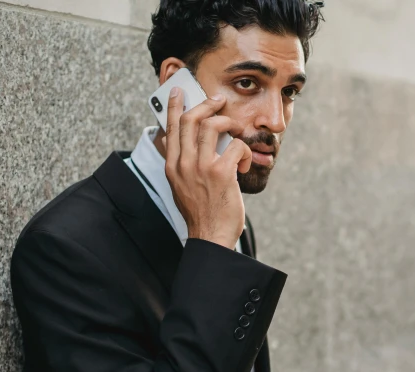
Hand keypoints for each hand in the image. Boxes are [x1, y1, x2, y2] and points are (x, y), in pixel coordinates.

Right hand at [163, 87, 252, 249]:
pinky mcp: (221, 172)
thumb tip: (177, 144)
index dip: (174, 107)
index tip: (178, 92)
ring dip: (228, 122)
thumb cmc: (201, 213)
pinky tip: (243, 164)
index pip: (171, 128)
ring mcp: (201, 167)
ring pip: (212, 126)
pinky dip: (243, 151)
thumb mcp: (180, 187)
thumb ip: (180, 165)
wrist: (210, 236)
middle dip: (206, 104)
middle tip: (218, 100)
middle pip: (190, 120)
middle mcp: (184, 164)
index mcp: (173, 166)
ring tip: (237, 129)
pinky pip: (235, 146)